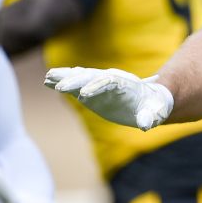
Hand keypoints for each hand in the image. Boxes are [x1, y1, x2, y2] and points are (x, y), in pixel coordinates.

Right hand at [45, 67, 173, 130]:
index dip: (97, 87)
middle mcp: (111, 79)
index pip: (109, 81)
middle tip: (59, 87)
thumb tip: (146, 126)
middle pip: (92, 76)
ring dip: (65, 77)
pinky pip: (76, 84)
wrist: (150, 100)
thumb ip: (149, 117)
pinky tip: (48, 80)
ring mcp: (100, 83)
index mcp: (126, 84)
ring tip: (47, 77)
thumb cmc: (153, 107)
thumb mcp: (154, 113)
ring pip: (81, 77)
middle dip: (76, 81)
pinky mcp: (92, 89)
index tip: (84, 95)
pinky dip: (63, 81)